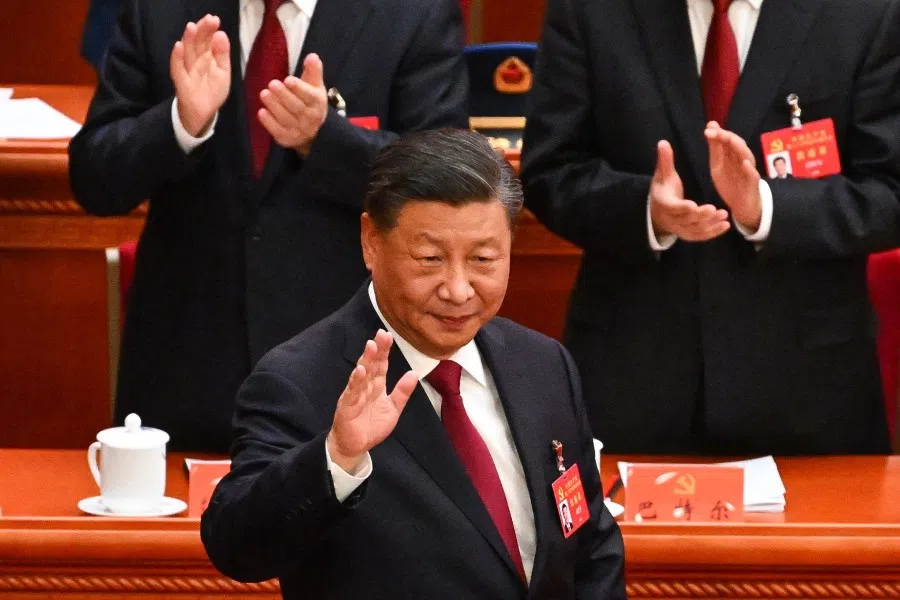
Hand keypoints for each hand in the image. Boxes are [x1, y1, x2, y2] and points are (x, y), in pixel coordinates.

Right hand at [170, 15, 230, 136]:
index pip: (207, 39)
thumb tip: (221, 34)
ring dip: (188, 39)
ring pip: (187, 52)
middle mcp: (195, 59)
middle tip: (208, 20)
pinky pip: (178, 68)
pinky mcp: (181, 80)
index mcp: (206, 55)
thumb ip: (222, 54)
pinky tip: (179, 46)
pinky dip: (177, 57)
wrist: (204, 112)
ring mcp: (187, 68)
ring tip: (192, 27)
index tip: (214, 19)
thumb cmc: (213, 89)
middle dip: (202, 30)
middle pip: (197, 42)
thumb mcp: (223, 71)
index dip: (209, 29)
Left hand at [258, 53, 328, 156]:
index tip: (288, 80)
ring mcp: (299, 130)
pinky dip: (269, 123)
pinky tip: (261, 112)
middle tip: (271, 84)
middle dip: (283, 95)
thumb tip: (312, 56)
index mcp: (317, 103)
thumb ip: (313, 71)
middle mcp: (309, 118)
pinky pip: (277, 131)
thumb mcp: (315, 86)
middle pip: (296, 107)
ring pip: (286, 118)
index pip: (309, 96)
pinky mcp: (287, 139)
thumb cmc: (311, 102)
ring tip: (263, 94)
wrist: (314, 132)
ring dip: (274, 106)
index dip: (299, 88)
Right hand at [327, 329, 417, 472]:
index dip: (385, 351)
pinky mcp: (347, 405)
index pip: (381, 365)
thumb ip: (402, 392)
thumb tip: (414, 373)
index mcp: (377, 386)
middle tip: (381, 334)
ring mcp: (355, 394)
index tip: (388, 336)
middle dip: (376, 350)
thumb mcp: (393, 409)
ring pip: (362, 374)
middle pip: (372, 365)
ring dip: (366, 360)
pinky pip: (352, 392)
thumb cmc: (372, 426)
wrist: (355, 446)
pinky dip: (356, 381)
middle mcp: (366, 386)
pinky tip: (360, 371)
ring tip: (371, 346)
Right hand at [650, 140, 729, 241]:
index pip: (673, 207)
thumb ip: (665, 161)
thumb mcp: (663, 175)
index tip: (693, 205)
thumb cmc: (663, 190)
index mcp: (664, 203)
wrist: (658, 212)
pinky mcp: (688, 234)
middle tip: (715, 210)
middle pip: (687, 220)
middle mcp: (672, 219)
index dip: (682, 207)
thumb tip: (663, 142)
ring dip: (710, 224)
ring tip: (724, 215)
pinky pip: (701, 236)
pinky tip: (726, 225)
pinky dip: (713, 232)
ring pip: (695, 229)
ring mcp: (680, 229)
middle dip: (701, 216)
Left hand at [705, 122, 762, 230]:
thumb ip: (715, 147)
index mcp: (732, 154)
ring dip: (738, 147)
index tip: (707, 129)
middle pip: (736, 145)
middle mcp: (742, 159)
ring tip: (729, 139)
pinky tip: (744, 163)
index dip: (718, 133)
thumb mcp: (717, 164)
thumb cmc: (730, 182)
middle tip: (712, 132)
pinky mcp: (752, 183)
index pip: (727, 140)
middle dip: (725, 137)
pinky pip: (752, 175)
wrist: (741, 204)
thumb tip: (711, 125)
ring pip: (746, 156)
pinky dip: (749, 169)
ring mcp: (748, 170)